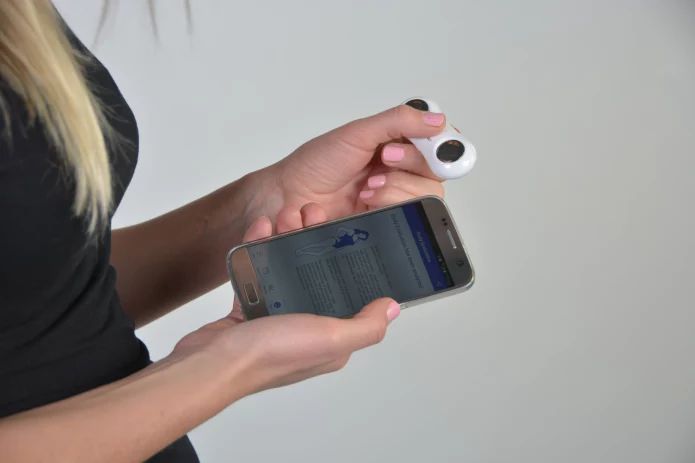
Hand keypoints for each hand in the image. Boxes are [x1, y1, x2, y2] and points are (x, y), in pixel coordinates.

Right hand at [172, 206, 399, 394]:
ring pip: (288, 268)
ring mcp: (276, 317)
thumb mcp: (331, 339)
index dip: (350, 261)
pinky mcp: (249, 309)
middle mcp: (306, 328)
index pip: (350, 295)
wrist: (211, 363)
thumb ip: (366, 325)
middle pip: (318, 274)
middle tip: (310, 213)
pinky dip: (259, 248)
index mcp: (331, 338)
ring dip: (287, 239)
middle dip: (315, 241)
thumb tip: (393, 308)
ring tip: (284, 215)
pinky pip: (259, 271)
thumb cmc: (271, 354)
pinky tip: (261, 228)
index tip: (345, 230)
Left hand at [249, 104, 447, 229]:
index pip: (439, 146)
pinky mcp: (387, 221)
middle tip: (383, 160)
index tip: (420, 144)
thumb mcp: (357, 133)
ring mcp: (394, 198)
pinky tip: (366, 202)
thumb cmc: (317, 164)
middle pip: (436, 175)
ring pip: (425, 199)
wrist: (289, 197)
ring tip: (369, 186)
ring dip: (396, 189)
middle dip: (410, 167)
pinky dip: (387, 206)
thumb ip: (398, 122)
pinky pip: (407, 219)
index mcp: (398, 144)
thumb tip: (437, 120)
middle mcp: (401, 172)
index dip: (438, 147)